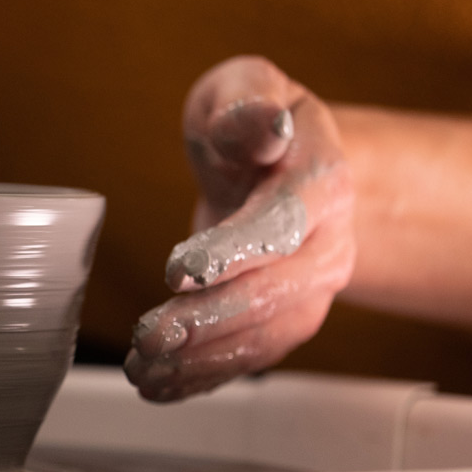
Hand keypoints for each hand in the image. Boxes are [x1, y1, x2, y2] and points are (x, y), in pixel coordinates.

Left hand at [125, 56, 355, 401]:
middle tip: (151, 334)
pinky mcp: (281, 317)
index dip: (236, 250)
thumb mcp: (246, 85)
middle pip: (276, 293)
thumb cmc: (251, 122)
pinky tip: (159, 385)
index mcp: (321, 181)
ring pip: (266, 335)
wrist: (275, 163)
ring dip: (203, 358)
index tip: (182, 269)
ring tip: (144, 367)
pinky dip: (205, 375)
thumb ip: (248, 103)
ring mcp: (308, 287)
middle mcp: (327, 243)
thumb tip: (265, 126)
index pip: (284, 223)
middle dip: (211, 319)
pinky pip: (251, 354)